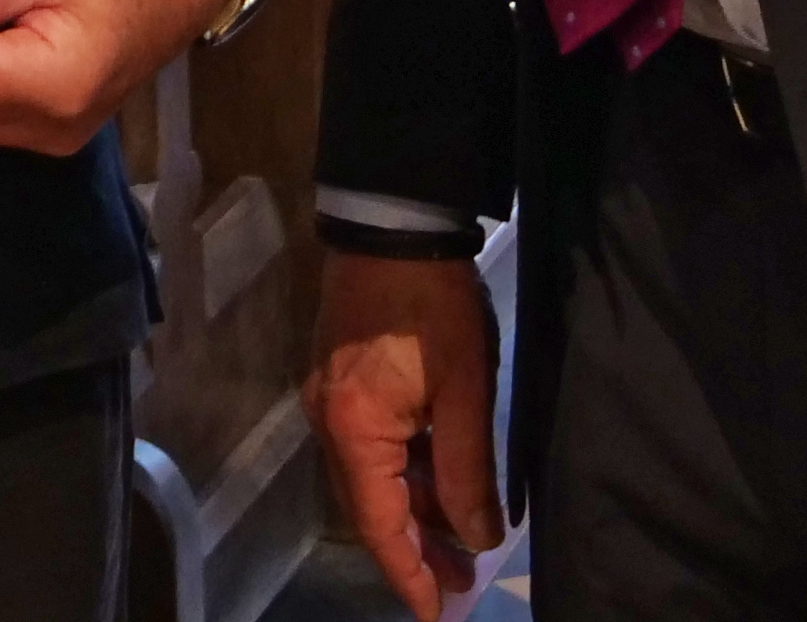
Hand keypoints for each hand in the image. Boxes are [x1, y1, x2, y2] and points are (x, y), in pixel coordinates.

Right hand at [306, 251, 504, 616]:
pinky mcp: (341, 379)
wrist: (393, 224)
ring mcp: (330, 399)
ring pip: (373, 476)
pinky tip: (440, 482)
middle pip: (371, 505)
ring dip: (414, 509)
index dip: (409, 573)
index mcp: (353, 430)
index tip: (435, 614)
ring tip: (462, 539)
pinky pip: (373, 446)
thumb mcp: (464, 390)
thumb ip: (467, 471)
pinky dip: (405, 472)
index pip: (379, 524)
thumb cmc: (433, 306)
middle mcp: (329, 422)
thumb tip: (478, 536)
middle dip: (417, 546)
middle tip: (463, 579)